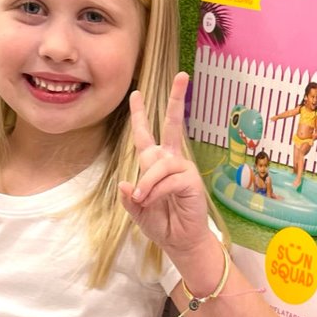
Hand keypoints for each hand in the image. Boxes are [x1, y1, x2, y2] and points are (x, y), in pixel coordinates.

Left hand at [119, 72, 210, 252]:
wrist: (179, 241)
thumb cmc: (161, 223)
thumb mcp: (137, 210)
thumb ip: (129, 197)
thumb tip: (124, 184)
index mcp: (155, 163)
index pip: (145, 135)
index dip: (139, 115)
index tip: (135, 93)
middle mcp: (171, 160)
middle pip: (172, 125)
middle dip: (176, 100)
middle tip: (182, 75)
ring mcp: (183, 168)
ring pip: (159, 165)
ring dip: (147, 184)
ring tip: (142, 200)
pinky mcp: (191, 180)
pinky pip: (168, 180)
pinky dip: (156, 192)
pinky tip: (153, 201)